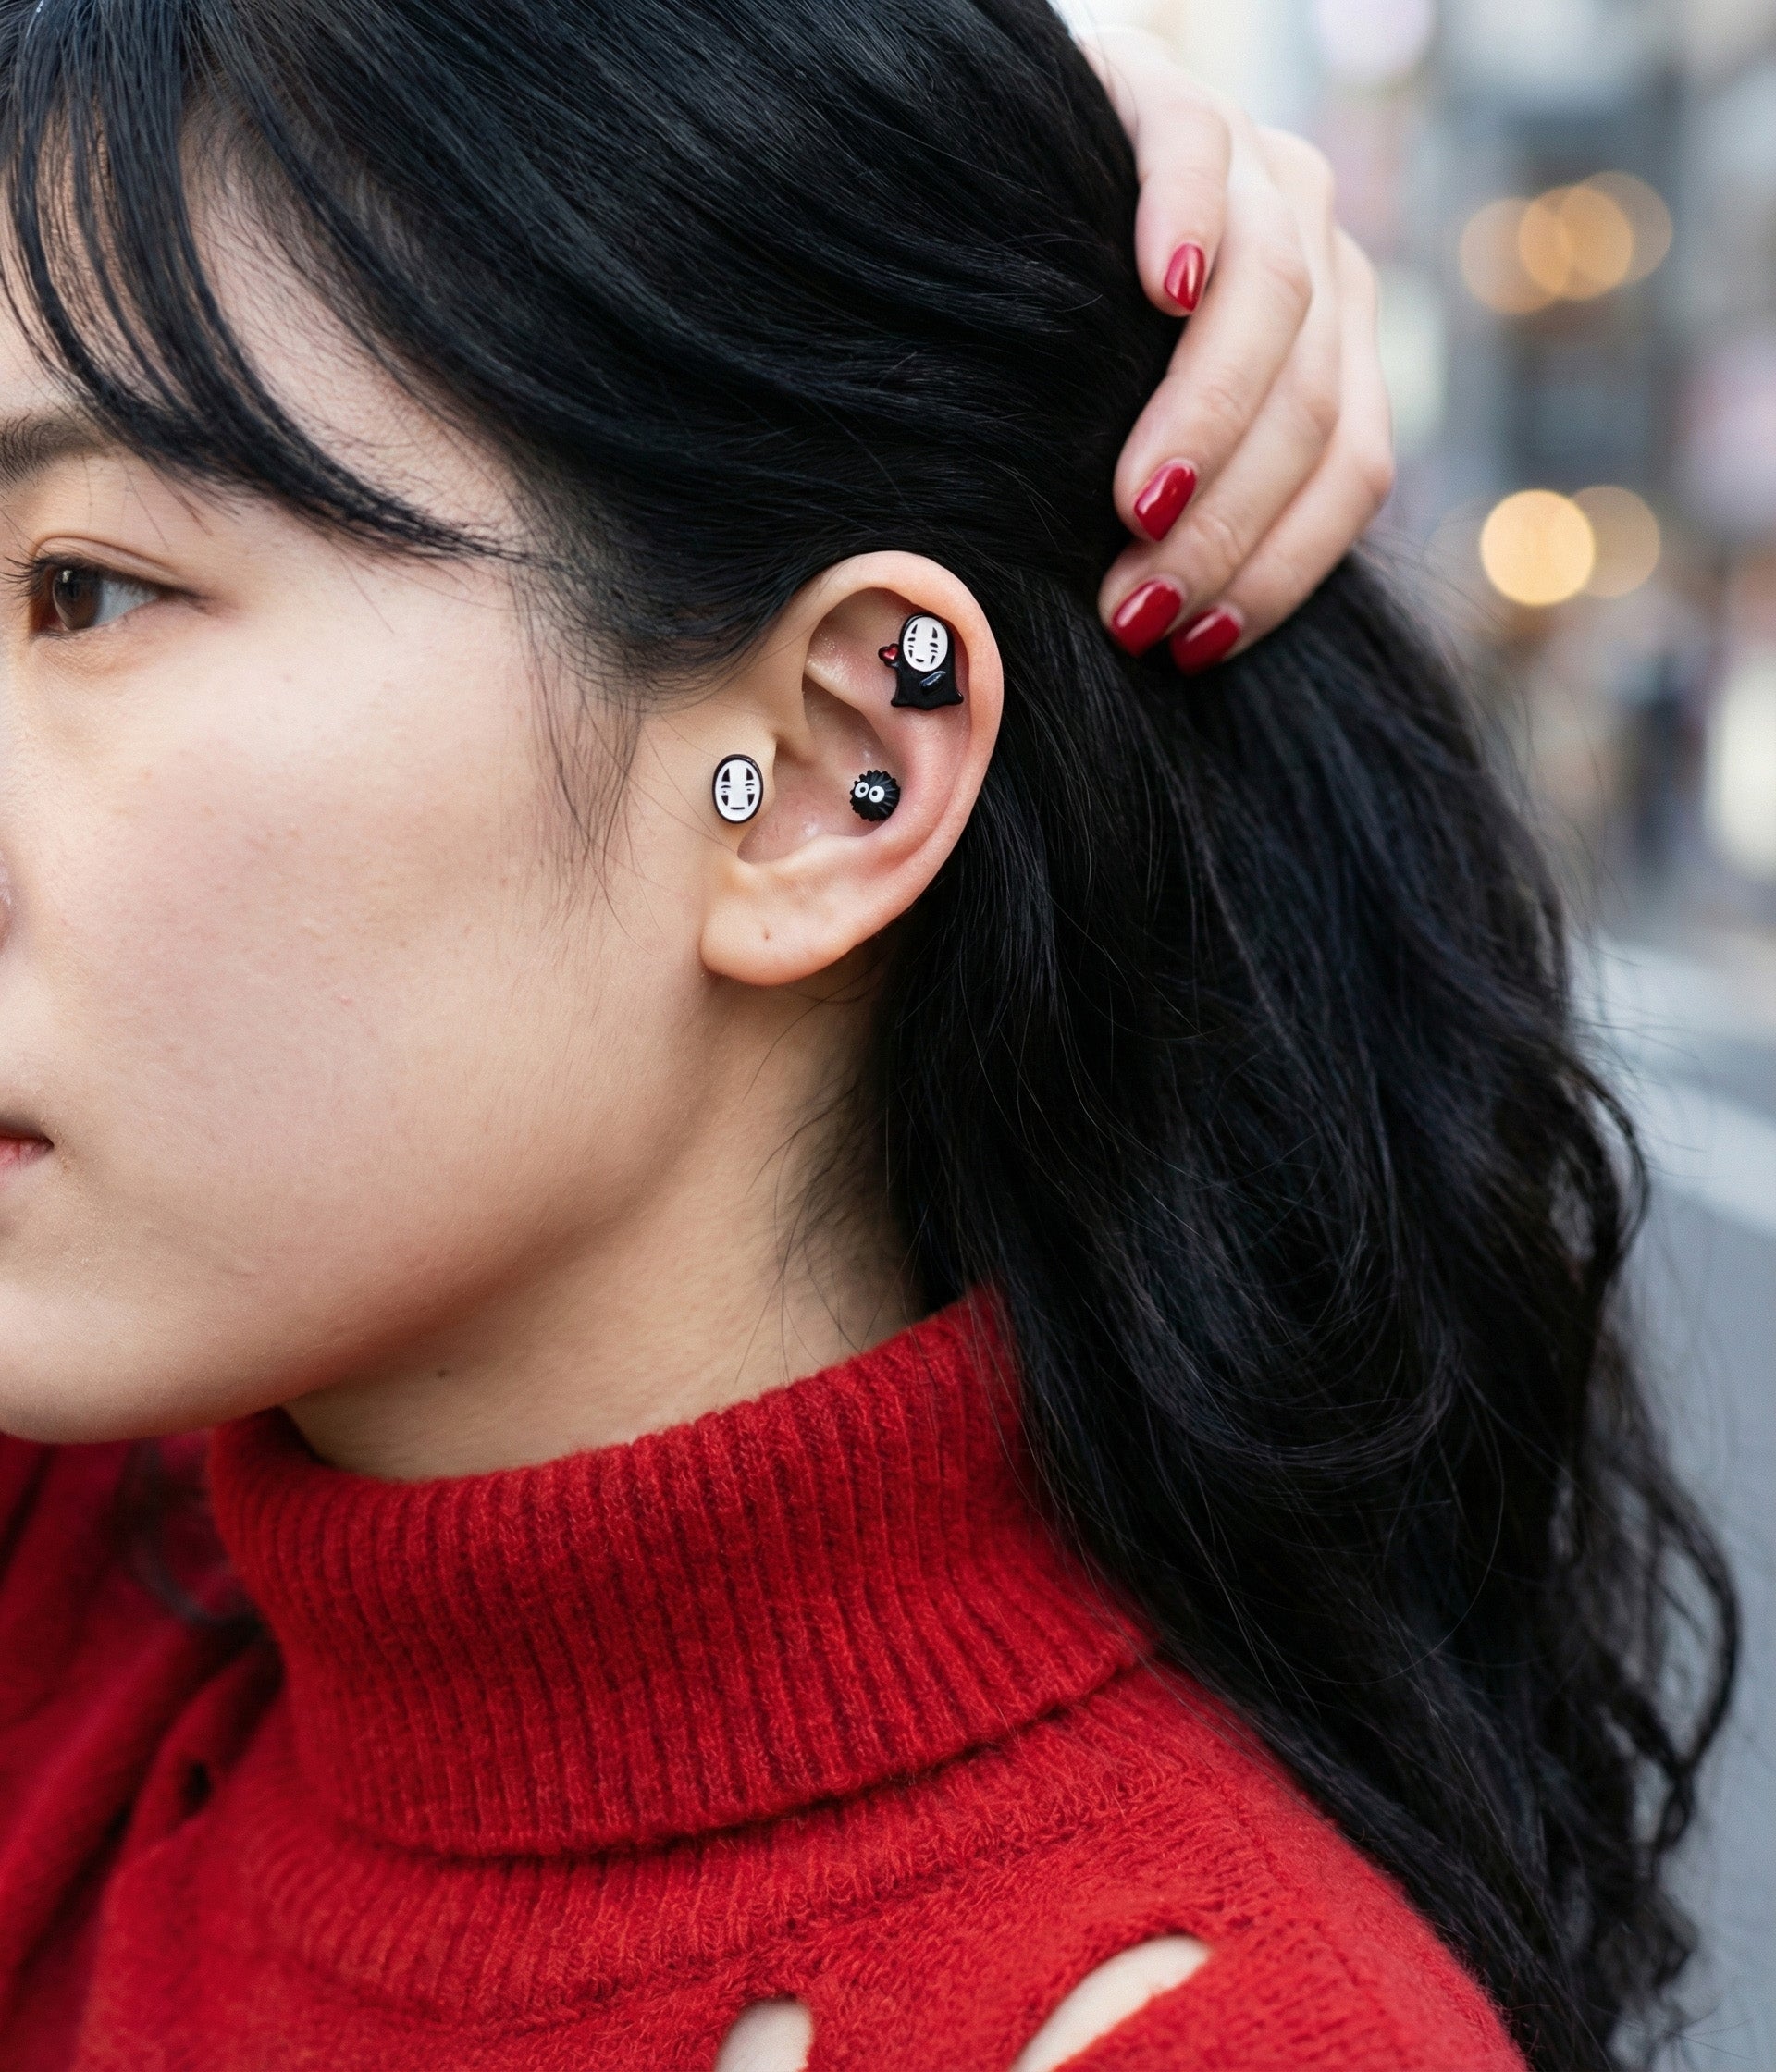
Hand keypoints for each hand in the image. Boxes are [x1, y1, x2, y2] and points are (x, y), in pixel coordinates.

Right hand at [1083, 31, 1394, 672]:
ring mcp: (1259, 174)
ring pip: (1273, 303)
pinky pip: (1198, 159)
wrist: (1007, 185)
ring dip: (1204, 421)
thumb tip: (1165, 641)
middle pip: (1312, 404)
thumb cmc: (1061, 359)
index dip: (1281, 570)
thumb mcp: (1131, 448)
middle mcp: (1320, 257)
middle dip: (1226, 526)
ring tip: (1136, 506)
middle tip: (1137, 607)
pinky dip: (1183, 224)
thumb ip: (1183, 506)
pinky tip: (1156, 288)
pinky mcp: (1176, 101)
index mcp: (1334, 348)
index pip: (1353, 470)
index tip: (1192, 650)